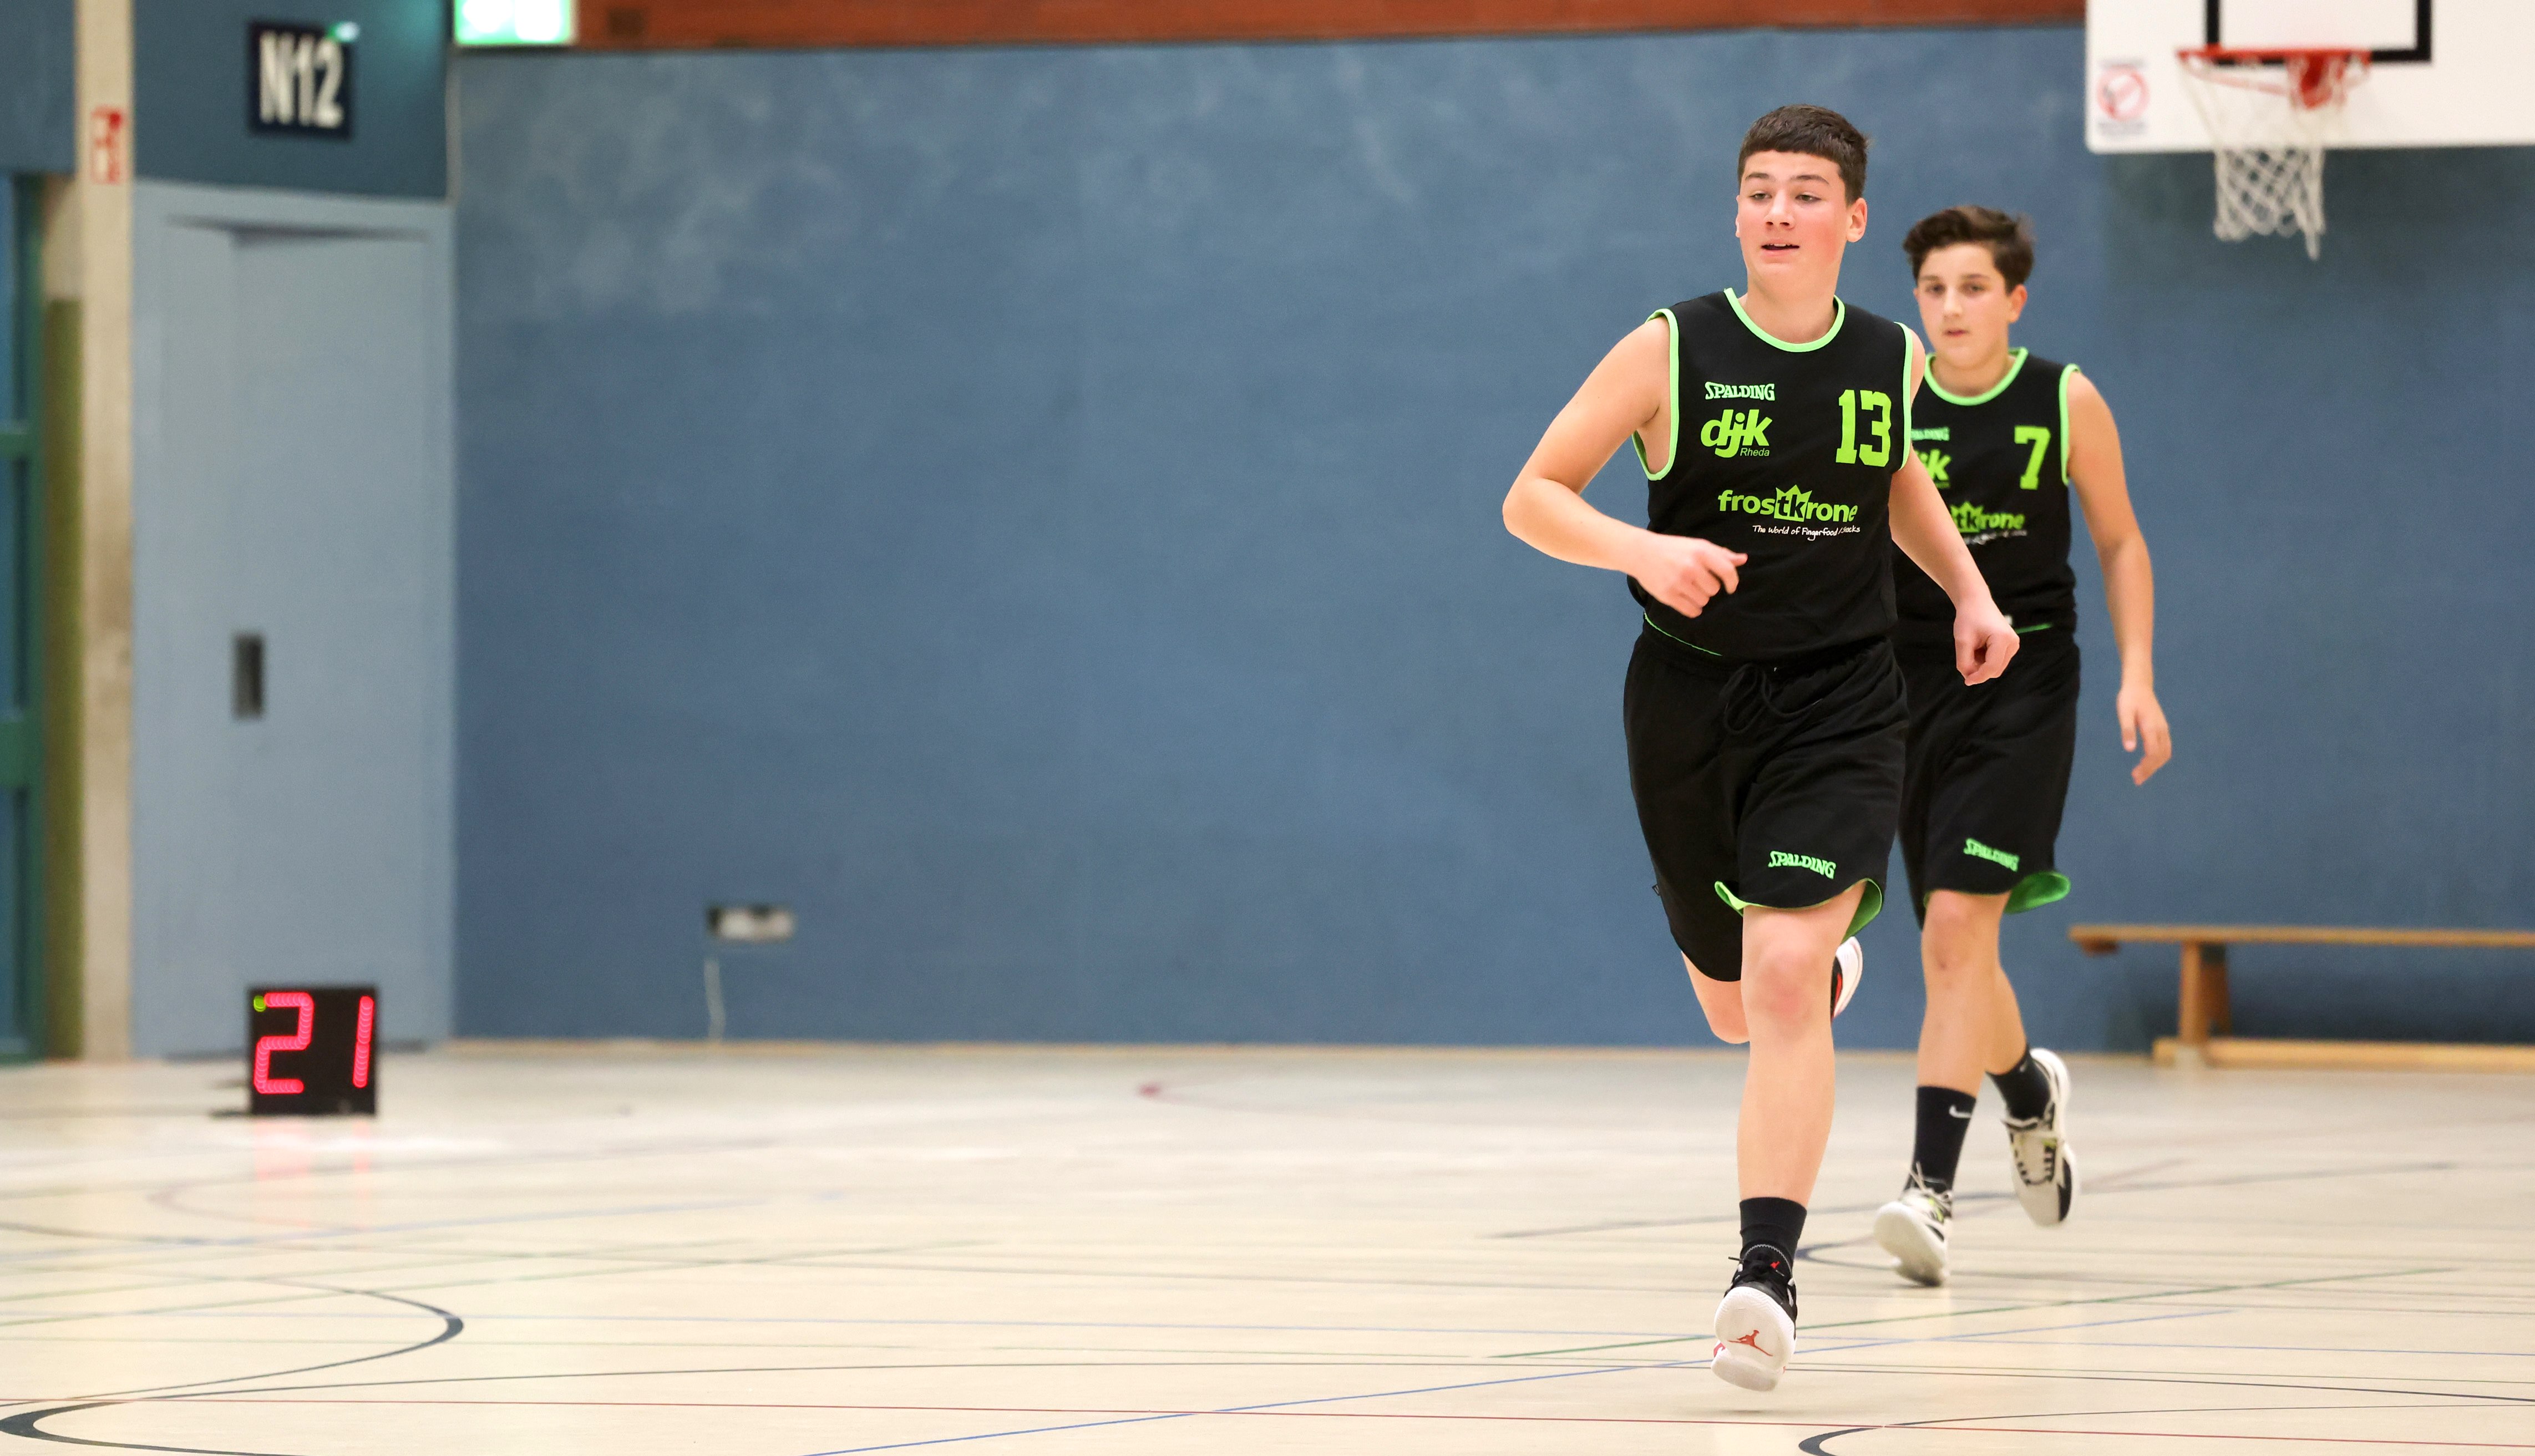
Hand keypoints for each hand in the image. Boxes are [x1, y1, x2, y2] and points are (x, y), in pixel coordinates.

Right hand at [1629, 534, 1746, 618]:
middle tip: (1697, 582)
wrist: (1641, 552)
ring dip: (1700, 598)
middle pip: (1714, 590)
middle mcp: (1691, 567)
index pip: (1727, 572)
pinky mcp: (1668, 595)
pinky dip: (1692, 609)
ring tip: (1689, 589)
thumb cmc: (1673, 548)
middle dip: (1708, 588)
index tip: (1730, 588)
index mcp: (1701, 552)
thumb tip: (1743, 559)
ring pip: (1704, 602)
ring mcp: (1679, 582)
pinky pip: (1692, 611)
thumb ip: (1721, 553)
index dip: (1733, 582)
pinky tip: (1686, 600)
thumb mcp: (1697, 545)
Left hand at [1953, 602, 2017, 684]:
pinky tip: (1978, 646)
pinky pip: (1996, 662)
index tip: (1966, 681)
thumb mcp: (1962, 641)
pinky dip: (1984, 659)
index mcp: (2003, 639)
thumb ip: (1964, 662)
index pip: (1992, 668)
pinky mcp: (2010, 646)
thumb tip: (1969, 679)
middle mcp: (2013, 643)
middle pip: (1994, 670)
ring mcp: (2013, 645)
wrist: (1976, 602)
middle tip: (1965, 655)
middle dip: (1978, 669)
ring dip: (1981, 664)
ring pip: (1995, 668)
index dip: (1978, 677)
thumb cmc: (1968, 618)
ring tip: (1972, 647)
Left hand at [2117, 680, 2170, 783]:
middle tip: (2137, 780)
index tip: (2136, 776)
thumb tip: (2130, 749)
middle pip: (2161, 756)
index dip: (2146, 767)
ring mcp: (2163, 729)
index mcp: (2152, 728)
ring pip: (2165, 753)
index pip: (2153, 754)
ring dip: (2155, 765)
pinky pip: (2165, 747)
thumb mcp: (2124, 713)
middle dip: (2150, 770)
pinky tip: (2148, 762)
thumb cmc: (2129, 698)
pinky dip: (2159, 758)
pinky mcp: (2162, 728)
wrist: (2139, 685)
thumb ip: (2127, 730)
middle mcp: (2161, 730)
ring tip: (2142, 774)